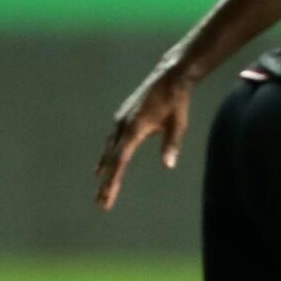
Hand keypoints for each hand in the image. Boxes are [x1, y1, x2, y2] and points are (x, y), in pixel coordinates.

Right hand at [95, 63, 193, 210]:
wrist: (170, 76)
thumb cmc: (176, 101)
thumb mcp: (178, 123)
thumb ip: (171, 144)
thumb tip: (168, 165)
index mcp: (134, 128)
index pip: (120, 160)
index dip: (113, 180)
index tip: (107, 197)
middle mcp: (123, 124)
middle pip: (111, 159)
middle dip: (106, 183)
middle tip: (101, 204)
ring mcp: (120, 120)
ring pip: (109, 150)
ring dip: (105, 171)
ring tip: (101, 189)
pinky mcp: (122, 117)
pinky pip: (112, 141)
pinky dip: (107, 156)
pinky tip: (104, 165)